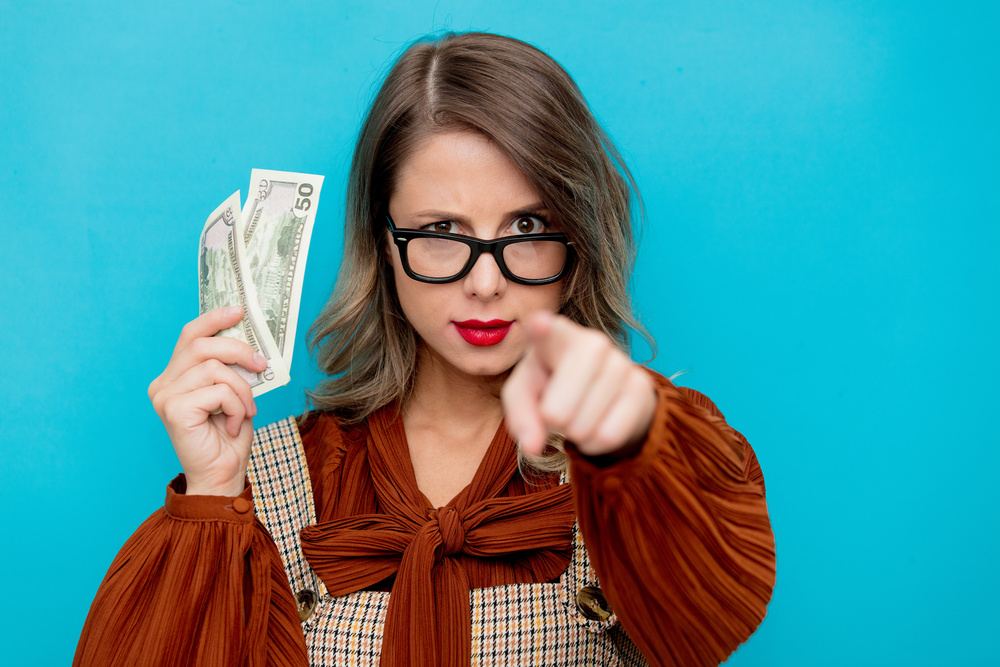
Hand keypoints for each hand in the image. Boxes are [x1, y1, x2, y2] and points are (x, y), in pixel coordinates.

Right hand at [147, 306, 266, 495]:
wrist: (223, 475)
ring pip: (215, 369)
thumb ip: (230, 368)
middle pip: (203, 345)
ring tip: (246, 410)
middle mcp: (163, 384)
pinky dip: (236, 406)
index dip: (214, 319)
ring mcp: (164, 396)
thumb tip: (248, 342)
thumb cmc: (229, 437)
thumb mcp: (233, 394)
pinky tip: (235, 424)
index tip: (239, 310)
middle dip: (238, 350)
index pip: (191, 335)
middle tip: (261, 365)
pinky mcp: (173, 409)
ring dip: (241, 390)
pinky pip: (218, 390)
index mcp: (174, 377)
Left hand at [502, 311, 656, 457]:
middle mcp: (590, 342)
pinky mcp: (641, 386)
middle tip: (555, 414)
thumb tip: (533, 446)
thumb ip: (521, 417)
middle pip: (556, 412)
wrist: (602, 394)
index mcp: (554, 337)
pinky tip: (596, 425)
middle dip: (552, 425)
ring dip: (574, 434)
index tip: (538, 323)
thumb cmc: (552, 387)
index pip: (546, 330)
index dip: (541, 329)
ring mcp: (620, 362)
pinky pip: (608, 436)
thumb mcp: (526, 396)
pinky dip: (595, 443)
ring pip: (583, 428)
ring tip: (577, 415)